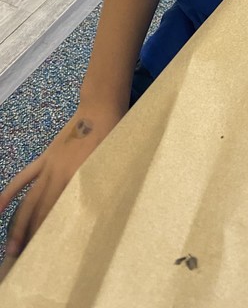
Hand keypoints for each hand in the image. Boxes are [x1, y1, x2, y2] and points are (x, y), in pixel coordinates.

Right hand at [0, 106, 122, 264]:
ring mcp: (48, 167)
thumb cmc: (112, 138)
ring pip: (29, 201)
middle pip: (41, 212)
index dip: (52, 235)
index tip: (50, 255)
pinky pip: (23, 178)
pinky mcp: (44, 158)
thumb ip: (101, 186)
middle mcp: (59, 176)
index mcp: (77, 179)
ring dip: (18, 225)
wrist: (99, 110)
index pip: (60, 214)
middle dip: (33, 238)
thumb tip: (97, 211)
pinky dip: (8, 194)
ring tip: (11, 248)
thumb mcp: (111, 165)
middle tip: (28, 261)